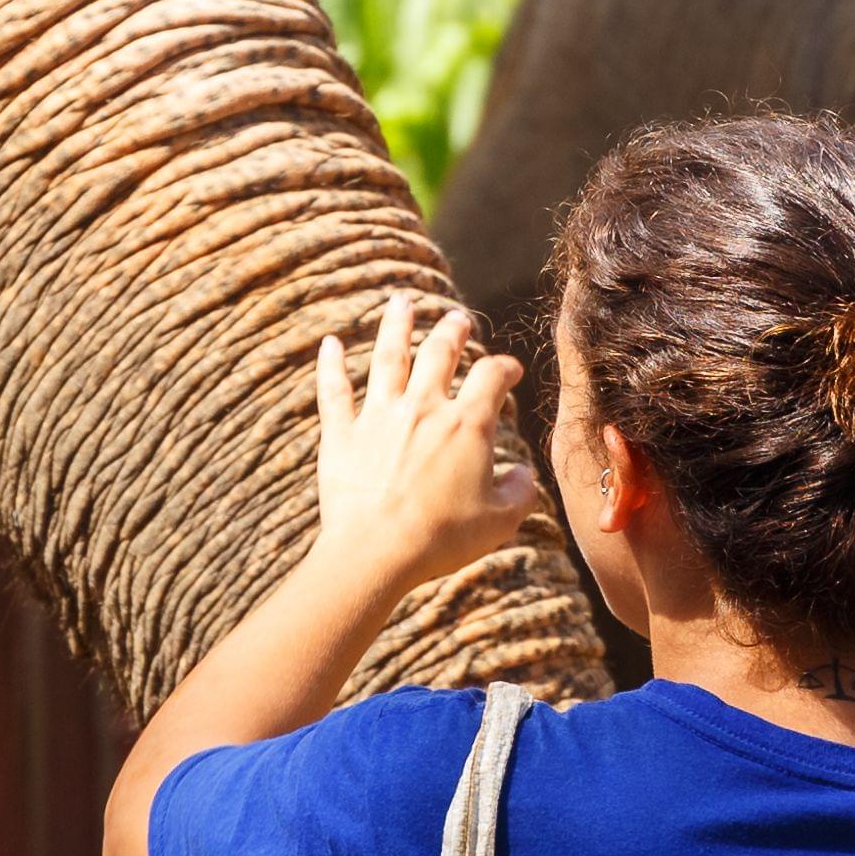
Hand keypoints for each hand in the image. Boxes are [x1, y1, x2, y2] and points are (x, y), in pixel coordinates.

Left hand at [310, 295, 539, 604]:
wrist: (376, 552)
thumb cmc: (442, 539)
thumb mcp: (499, 522)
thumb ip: (520, 493)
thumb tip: (525, 475)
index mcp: (466, 425)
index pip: (491, 377)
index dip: (505, 367)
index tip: (510, 369)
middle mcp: (423, 408)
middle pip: (439, 353)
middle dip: (452, 331)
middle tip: (458, 319)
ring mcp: (379, 417)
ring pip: (387, 357)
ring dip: (396, 326)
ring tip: (401, 302)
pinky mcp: (341, 434)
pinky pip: (333, 390)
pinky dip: (330, 364)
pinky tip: (329, 342)